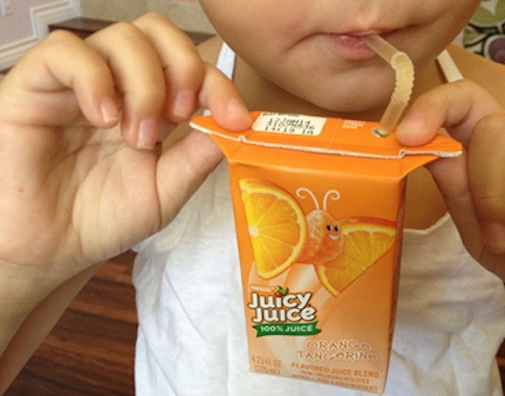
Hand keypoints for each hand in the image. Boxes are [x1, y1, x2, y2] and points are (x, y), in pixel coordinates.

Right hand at [0, 13, 250, 287]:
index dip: (219, 84)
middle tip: (179, 115)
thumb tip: (235, 126)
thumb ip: (197, 158)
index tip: (236, 118)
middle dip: (183, 68)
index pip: (192, 68)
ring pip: (121, 37)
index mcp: (152, 107)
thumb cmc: (103, 220)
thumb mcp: (164, 193)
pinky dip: (95, 78)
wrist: (50, 251)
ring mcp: (80, 82)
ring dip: (143, 83)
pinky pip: (66, 51)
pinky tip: (103, 117)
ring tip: (135, 136)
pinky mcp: (36, 85)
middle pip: (158, 33)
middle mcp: (119, 86)